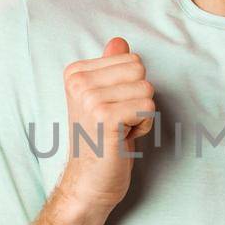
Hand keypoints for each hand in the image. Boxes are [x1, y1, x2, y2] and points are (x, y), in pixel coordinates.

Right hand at [57, 36, 155, 209]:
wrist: (88, 183)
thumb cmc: (101, 141)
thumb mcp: (104, 99)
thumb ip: (111, 69)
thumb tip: (119, 41)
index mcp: (75, 72)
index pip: (130, 59)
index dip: (130, 88)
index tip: (111, 111)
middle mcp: (78, 82)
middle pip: (140, 70)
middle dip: (138, 99)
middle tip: (117, 122)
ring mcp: (90, 98)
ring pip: (147, 90)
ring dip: (141, 115)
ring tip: (118, 131)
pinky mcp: (105, 117)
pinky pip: (148, 109)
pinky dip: (142, 128)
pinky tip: (122, 140)